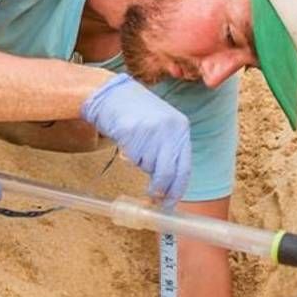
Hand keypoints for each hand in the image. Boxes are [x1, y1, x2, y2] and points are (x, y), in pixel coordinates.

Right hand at [80, 74, 190, 202]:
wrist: (113, 94)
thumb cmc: (138, 111)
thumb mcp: (164, 125)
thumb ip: (170, 148)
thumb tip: (171, 182)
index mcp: (182, 128)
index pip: (184, 168)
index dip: (177, 188)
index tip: (170, 202)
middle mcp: (170, 130)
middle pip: (167, 173)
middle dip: (159, 189)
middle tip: (153, 198)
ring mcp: (151, 131)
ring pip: (148, 166)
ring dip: (141, 163)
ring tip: (136, 144)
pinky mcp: (132, 132)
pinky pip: (133, 158)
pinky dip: (130, 155)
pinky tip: (128, 139)